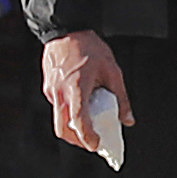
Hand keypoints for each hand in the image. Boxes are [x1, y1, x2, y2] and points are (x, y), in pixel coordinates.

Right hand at [39, 29, 129, 157]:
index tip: (96, 146)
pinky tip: (83, 110)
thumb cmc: (90, 48)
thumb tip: (128, 120)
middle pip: (62, 129)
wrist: (65, 30)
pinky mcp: (48, 88)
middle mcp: (59, 92)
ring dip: (73, 129)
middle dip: (78, 141)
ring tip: (91, 129)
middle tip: (94, 143)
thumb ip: (121, 98)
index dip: (87, 137)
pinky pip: (58, 108)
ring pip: (58, 120)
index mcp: (76, 87)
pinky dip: (69, 115)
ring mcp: (51, 91)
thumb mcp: (113, 71)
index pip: (78, 120)